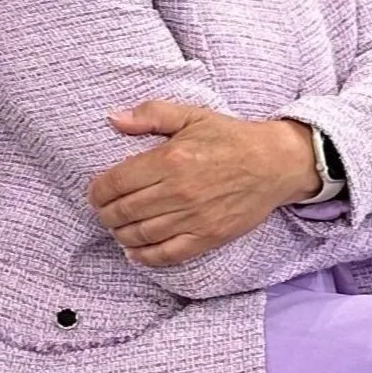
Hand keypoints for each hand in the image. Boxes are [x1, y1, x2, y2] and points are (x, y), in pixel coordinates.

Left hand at [88, 101, 319, 266]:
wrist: (275, 163)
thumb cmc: (231, 137)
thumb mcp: (191, 116)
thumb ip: (150, 115)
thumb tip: (113, 119)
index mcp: (169, 160)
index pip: (116, 182)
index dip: (98, 191)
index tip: (96, 193)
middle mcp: (178, 191)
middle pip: (124, 211)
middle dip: (105, 214)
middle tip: (103, 212)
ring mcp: (193, 217)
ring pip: (141, 235)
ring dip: (121, 234)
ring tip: (117, 229)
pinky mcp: (208, 236)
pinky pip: (168, 254)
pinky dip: (145, 257)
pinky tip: (135, 252)